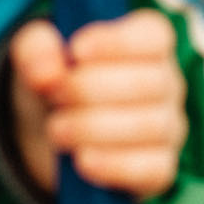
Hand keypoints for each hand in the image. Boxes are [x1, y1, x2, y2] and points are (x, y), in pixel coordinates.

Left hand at [8, 10, 185, 198]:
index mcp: (144, 43)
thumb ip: (36, 49)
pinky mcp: (160, 167)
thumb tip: (46, 73)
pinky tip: (83, 160)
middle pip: (150, 82)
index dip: (118, 42)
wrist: (50, 130)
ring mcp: (168, 127)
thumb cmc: (54, 77)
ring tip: (56, 129)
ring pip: (151, 126)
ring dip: (95, 127)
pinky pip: (154, 169)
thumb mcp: (35, 54)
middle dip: (91, 89)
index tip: (76, 51)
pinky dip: (115, 165)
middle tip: (54, 95)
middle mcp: (166, 82)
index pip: (154, 35)